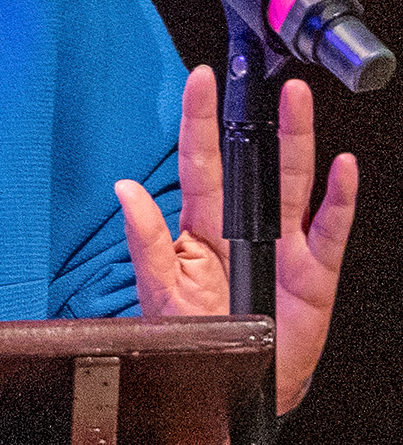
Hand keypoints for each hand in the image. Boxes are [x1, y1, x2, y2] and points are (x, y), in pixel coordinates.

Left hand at [114, 65, 357, 414]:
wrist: (229, 390)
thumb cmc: (192, 337)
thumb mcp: (162, 292)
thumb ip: (147, 242)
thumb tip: (125, 191)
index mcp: (201, 225)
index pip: (200, 160)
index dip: (199, 119)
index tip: (199, 79)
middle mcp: (244, 226)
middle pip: (252, 161)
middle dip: (255, 118)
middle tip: (260, 77)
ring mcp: (281, 245)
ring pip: (292, 183)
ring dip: (298, 141)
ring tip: (299, 102)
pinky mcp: (312, 273)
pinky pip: (328, 230)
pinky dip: (339, 200)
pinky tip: (344, 169)